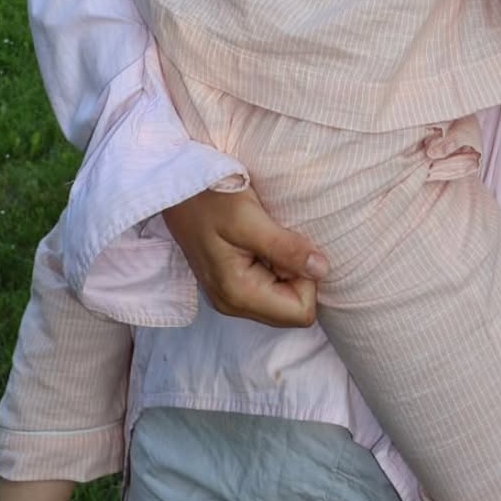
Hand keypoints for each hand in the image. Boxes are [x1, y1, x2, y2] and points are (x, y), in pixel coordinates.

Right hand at [163, 185, 328, 327]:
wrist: (178, 188)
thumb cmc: (211, 198)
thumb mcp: (249, 218)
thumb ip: (286, 248)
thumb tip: (322, 270)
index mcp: (239, 295)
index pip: (300, 312)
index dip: (306, 278)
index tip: (290, 246)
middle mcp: (234, 305)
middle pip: (292, 309)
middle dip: (297, 275)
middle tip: (278, 240)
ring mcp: (231, 297)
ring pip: (283, 298)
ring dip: (286, 269)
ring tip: (267, 238)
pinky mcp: (231, 284)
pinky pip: (269, 287)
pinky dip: (274, 265)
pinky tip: (260, 242)